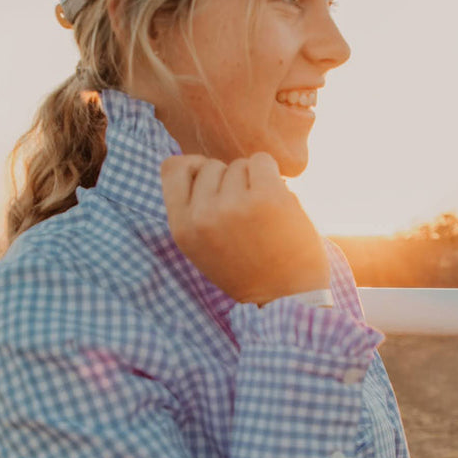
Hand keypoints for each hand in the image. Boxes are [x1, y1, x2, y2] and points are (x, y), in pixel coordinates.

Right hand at [161, 152, 329, 305]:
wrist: (286, 296)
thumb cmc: (247, 270)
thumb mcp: (203, 247)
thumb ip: (194, 210)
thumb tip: (198, 163)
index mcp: (182, 228)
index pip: (172, 168)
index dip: (192, 167)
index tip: (211, 179)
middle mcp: (203, 215)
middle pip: (210, 166)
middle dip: (228, 180)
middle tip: (245, 212)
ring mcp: (234, 205)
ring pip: (238, 164)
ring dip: (252, 181)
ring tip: (262, 214)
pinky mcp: (266, 197)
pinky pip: (262, 161)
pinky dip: (271, 175)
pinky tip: (277, 201)